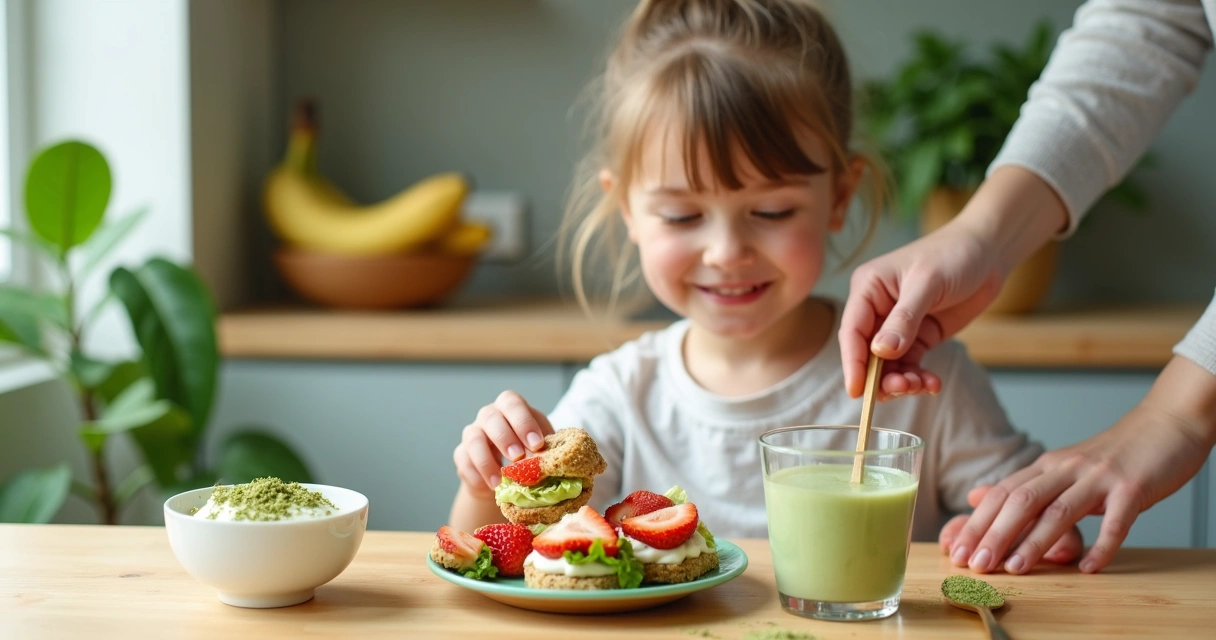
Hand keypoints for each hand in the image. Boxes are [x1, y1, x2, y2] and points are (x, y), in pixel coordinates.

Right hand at [453, 390, 553, 498]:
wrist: (507, 475)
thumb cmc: (529, 452)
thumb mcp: (540, 446)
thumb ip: (546, 448)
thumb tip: (553, 459)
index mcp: (510, 407)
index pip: (513, 403)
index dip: (524, 422)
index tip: (538, 444)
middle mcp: (489, 415)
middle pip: (490, 417)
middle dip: (505, 438)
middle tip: (519, 458)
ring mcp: (472, 433)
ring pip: (473, 439)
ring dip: (487, 460)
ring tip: (501, 480)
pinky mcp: (462, 454)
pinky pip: (464, 461)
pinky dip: (477, 475)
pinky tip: (490, 487)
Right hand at [839, 219, 1002, 398]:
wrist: (988, 251)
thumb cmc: (954, 255)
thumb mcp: (927, 283)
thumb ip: (904, 319)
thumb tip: (881, 352)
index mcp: (868, 288)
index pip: (852, 331)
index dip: (853, 363)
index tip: (858, 392)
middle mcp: (877, 308)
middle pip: (868, 353)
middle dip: (881, 376)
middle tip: (903, 388)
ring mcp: (898, 324)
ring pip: (888, 364)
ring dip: (902, 380)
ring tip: (923, 385)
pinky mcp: (919, 335)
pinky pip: (911, 364)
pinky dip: (919, 377)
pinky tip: (932, 383)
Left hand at [947, 357, 1215, 573]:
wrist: (1166, 425)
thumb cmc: (1114, 455)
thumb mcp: (1063, 466)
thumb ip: (1024, 485)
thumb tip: (976, 498)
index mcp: (1046, 466)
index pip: (1002, 495)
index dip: (977, 523)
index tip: (956, 552)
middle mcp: (1066, 469)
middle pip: (1021, 501)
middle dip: (994, 534)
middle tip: (975, 564)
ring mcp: (1099, 477)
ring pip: (1060, 510)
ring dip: (1034, 542)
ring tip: (1015, 569)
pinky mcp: (1133, 487)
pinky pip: (1116, 520)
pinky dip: (1102, 546)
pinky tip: (1088, 568)